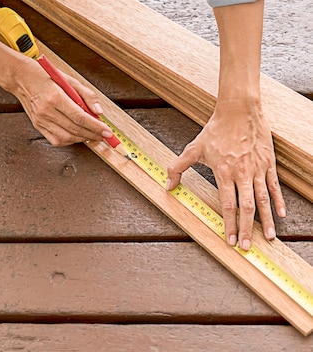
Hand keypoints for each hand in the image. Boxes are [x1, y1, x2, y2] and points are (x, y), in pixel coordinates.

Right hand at [6, 59, 113, 145]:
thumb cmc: (45, 76)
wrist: (21, 78)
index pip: (80, 117)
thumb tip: (99, 111)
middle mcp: (46, 111)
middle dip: (93, 134)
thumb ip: (87, 95)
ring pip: (66, 137)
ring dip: (82, 139)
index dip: (96, 127)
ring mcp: (40, 120)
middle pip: (74, 129)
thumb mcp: (69, 79)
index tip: (107, 131)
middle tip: (104, 136)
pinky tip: (77, 136)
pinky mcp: (37, 125)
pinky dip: (69, 141)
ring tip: (93, 136)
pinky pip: (55, 139)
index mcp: (55, 97)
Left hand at [166, 100, 285, 250]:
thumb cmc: (216, 130)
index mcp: (224, 173)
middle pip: (247, 208)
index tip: (229, 239)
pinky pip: (274, 186)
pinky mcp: (268, 163)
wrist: (239, 110)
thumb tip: (167, 185)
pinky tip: (280, 214)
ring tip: (269, 237)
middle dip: (247, 230)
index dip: (229, 224)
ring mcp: (258, 169)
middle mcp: (243, 174)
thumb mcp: (193, 148)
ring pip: (263, 200)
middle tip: (247, 247)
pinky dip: (278, 201)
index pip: (228, 205)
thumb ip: (178, 167)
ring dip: (266, 220)